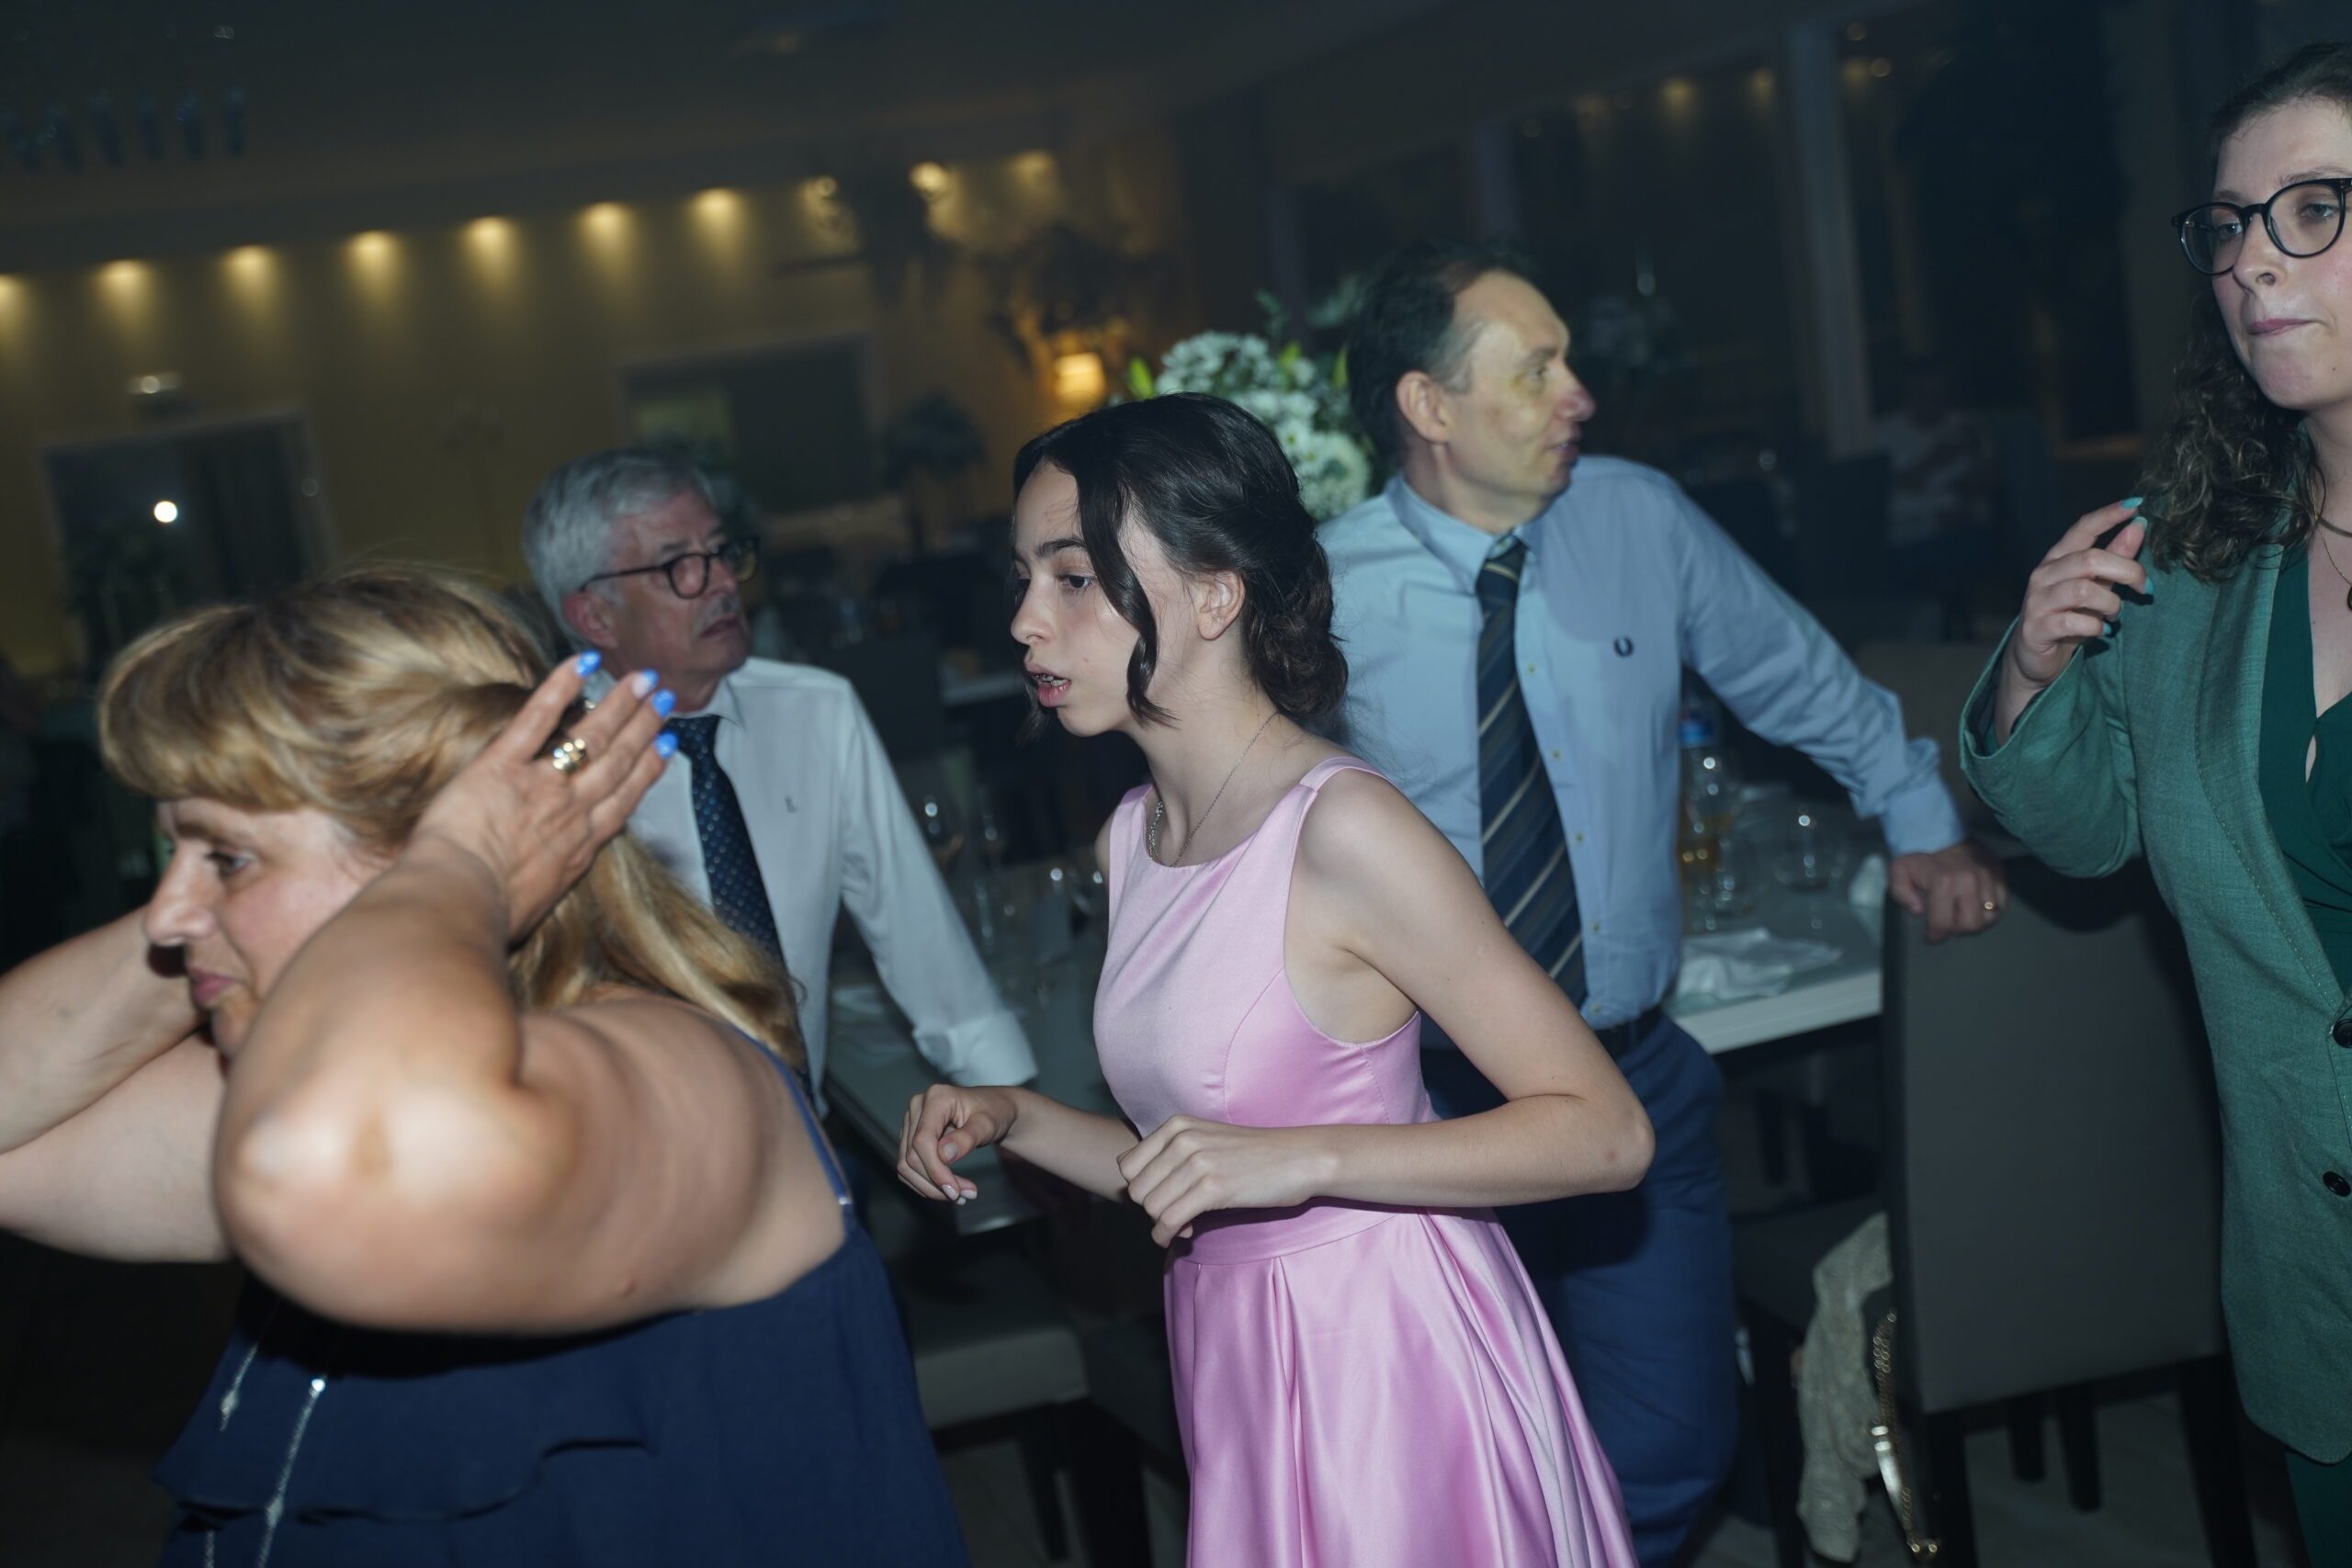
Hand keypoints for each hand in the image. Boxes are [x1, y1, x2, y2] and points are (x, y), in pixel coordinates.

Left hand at [409, 654, 672, 935]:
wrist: (459, 902)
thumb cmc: (489, 918)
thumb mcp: (537, 907)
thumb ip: (549, 882)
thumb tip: (543, 883)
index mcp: (581, 847)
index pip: (624, 798)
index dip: (650, 768)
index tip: (667, 745)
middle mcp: (571, 810)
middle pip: (618, 760)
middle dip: (644, 726)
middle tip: (664, 699)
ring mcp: (540, 784)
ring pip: (591, 736)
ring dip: (620, 704)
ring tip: (642, 677)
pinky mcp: (501, 765)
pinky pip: (536, 719)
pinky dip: (560, 687)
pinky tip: (582, 663)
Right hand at [897, 1084, 1015, 1202]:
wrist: (994, 1109)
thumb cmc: (995, 1112)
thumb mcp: (988, 1125)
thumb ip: (967, 1138)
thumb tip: (943, 1155)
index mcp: (937, 1097)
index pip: (923, 1140)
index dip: (935, 1170)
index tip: (955, 1191)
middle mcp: (918, 1107)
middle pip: (912, 1156)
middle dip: (936, 1183)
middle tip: (964, 1196)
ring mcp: (911, 1121)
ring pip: (906, 1165)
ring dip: (930, 1187)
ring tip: (960, 1196)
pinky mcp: (910, 1136)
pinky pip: (909, 1167)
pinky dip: (926, 1183)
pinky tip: (949, 1188)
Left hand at [1116, 1116, 1333, 1247]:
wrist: (1299, 1158)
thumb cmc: (1255, 1155)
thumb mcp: (1207, 1141)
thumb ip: (1172, 1157)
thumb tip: (1140, 1193)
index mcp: (1177, 1125)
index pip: (1127, 1166)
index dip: (1142, 1188)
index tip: (1165, 1198)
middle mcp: (1182, 1140)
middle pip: (1137, 1190)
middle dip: (1152, 1209)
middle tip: (1176, 1215)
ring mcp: (1196, 1162)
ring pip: (1151, 1207)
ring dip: (1163, 1224)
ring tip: (1186, 1224)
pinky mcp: (1212, 1187)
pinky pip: (1170, 1220)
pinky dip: (1169, 1235)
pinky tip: (1185, 1235)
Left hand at [1889, 839, 2005, 943]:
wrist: (1941, 831)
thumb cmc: (1919, 856)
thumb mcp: (1898, 872)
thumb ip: (1902, 895)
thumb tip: (1919, 911)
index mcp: (1943, 883)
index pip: (1944, 924)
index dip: (1936, 937)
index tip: (1931, 938)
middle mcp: (1969, 882)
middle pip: (1972, 926)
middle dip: (1958, 931)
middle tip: (1948, 924)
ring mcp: (1988, 878)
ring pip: (1990, 917)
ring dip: (1976, 922)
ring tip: (1963, 915)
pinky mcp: (2000, 874)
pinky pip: (2003, 904)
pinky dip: (1992, 911)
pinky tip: (1977, 907)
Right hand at [2005, 500, 2148, 697]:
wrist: (2035, 657)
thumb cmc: (2070, 616)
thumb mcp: (2096, 585)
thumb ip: (2115, 557)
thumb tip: (2138, 526)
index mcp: (2058, 558)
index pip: (2082, 528)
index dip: (2109, 515)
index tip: (2137, 504)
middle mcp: (2043, 575)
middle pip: (2090, 559)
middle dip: (2127, 571)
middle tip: (2146, 588)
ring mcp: (2037, 601)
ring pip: (2083, 590)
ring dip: (2111, 603)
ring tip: (2116, 614)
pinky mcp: (2035, 628)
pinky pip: (2072, 622)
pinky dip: (2096, 626)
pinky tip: (2102, 631)